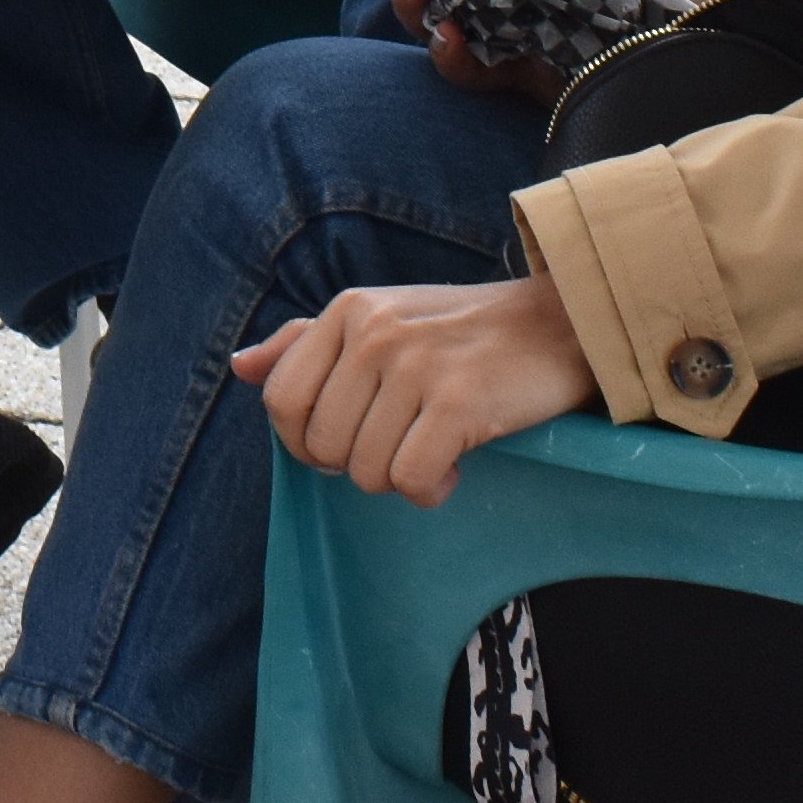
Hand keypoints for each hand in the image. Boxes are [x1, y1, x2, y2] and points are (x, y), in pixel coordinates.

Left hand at [233, 279, 593, 503]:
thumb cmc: (465, 330)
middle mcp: (373, 333)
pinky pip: (411, 481)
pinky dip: (431, 491)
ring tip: (432, 450)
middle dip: (356, 465)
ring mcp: (415, 366)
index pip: (281, 399)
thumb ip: (306, 343)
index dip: (303, 441)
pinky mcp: (457, 403)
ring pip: (365, 471)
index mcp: (347, 312)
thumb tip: (241, 368)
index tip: (344, 444)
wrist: (561, 323)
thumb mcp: (381, 319)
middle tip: (398, 448)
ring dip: (398, 478)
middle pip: (321, 446)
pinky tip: (454, 468)